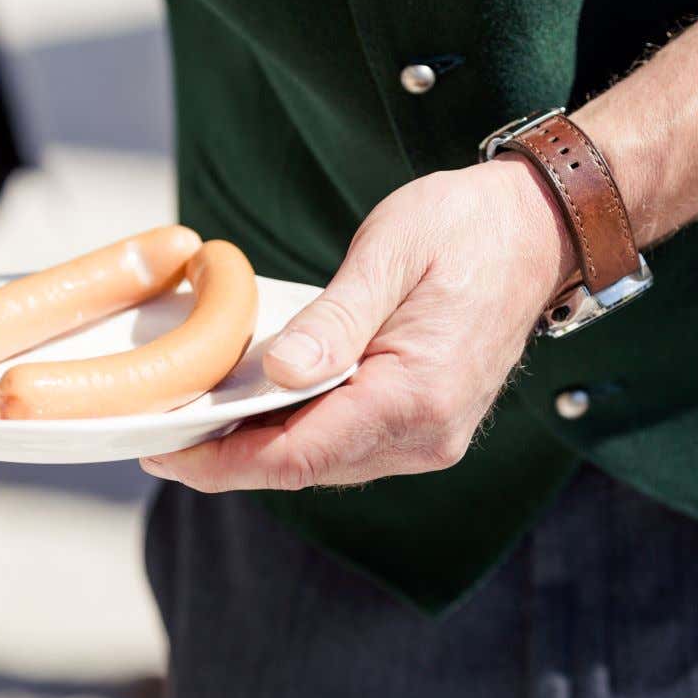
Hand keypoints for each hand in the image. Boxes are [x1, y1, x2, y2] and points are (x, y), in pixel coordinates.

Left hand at [140, 155, 575, 491]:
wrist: (537, 231)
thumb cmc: (465, 229)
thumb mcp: (390, 253)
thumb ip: (334, 319)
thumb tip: (280, 374)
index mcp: (415, 396)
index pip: (298, 456)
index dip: (222, 463)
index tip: (162, 455)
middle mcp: (426, 435)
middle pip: (305, 469)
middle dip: (229, 459)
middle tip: (160, 435)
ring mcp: (430, 437)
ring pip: (324, 463)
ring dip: (260, 448)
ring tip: (198, 422)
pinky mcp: (426, 427)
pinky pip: (347, 446)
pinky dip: (297, 433)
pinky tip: (258, 409)